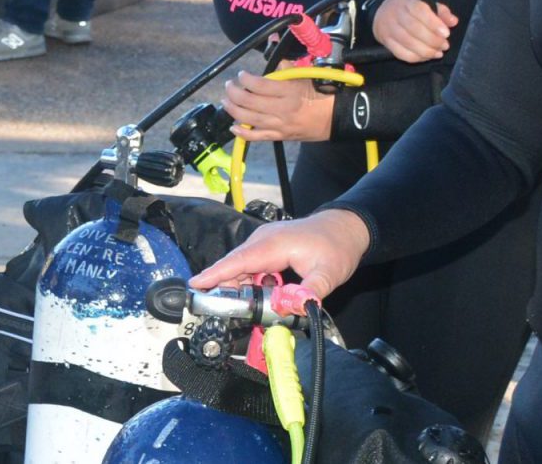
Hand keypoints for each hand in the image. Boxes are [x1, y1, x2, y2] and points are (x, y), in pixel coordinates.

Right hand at [190, 208, 370, 297]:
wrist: (346, 228)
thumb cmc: (336, 245)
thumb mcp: (328, 274)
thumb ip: (310, 293)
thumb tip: (296, 308)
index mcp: (273, 244)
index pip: (237, 261)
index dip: (215, 274)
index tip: (195, 286)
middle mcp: (263, 241)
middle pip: (234, 267)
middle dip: (224, 290)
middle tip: (221, 315)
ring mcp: (264, 244)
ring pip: (241, 269)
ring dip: (239, 290)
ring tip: (244, 312)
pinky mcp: (267, 249)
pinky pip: (250, 268)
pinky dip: (249, 284)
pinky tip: (258, 300)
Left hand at [222, 63, 332, 141]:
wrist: (335, 117)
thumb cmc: (320, 94)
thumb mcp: (304, 75)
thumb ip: (284, 63)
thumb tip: (272, 39)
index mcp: (289, 91)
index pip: (259, 85)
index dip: (245, 79)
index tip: (242, 74)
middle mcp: (282, 109)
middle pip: (248, 102)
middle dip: (234, 92)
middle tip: (230, 86)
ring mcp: (279, 125)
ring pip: (248, 119)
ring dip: (233, 109)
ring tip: (227, 101)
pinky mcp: (279, 136)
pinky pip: (256, 137)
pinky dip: (242, 133)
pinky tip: (233, 126)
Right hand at [371, 0, 457, 62]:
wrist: (383, 12)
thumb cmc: (409, 9)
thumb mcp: (426, 4)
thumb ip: (442, 12)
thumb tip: (453, 21)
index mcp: (408, 2)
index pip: (420, 10)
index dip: (433, 23)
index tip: (446, 33)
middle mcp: (396, 14)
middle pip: (414, 29)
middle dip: (433, 40)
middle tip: (445, 45)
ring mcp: (389, 29)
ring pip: (408, 43)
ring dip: (427, 51)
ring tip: (438, 52)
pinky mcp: (386, 42)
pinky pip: (402, 54)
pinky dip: (417, 58)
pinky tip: (427, 56)